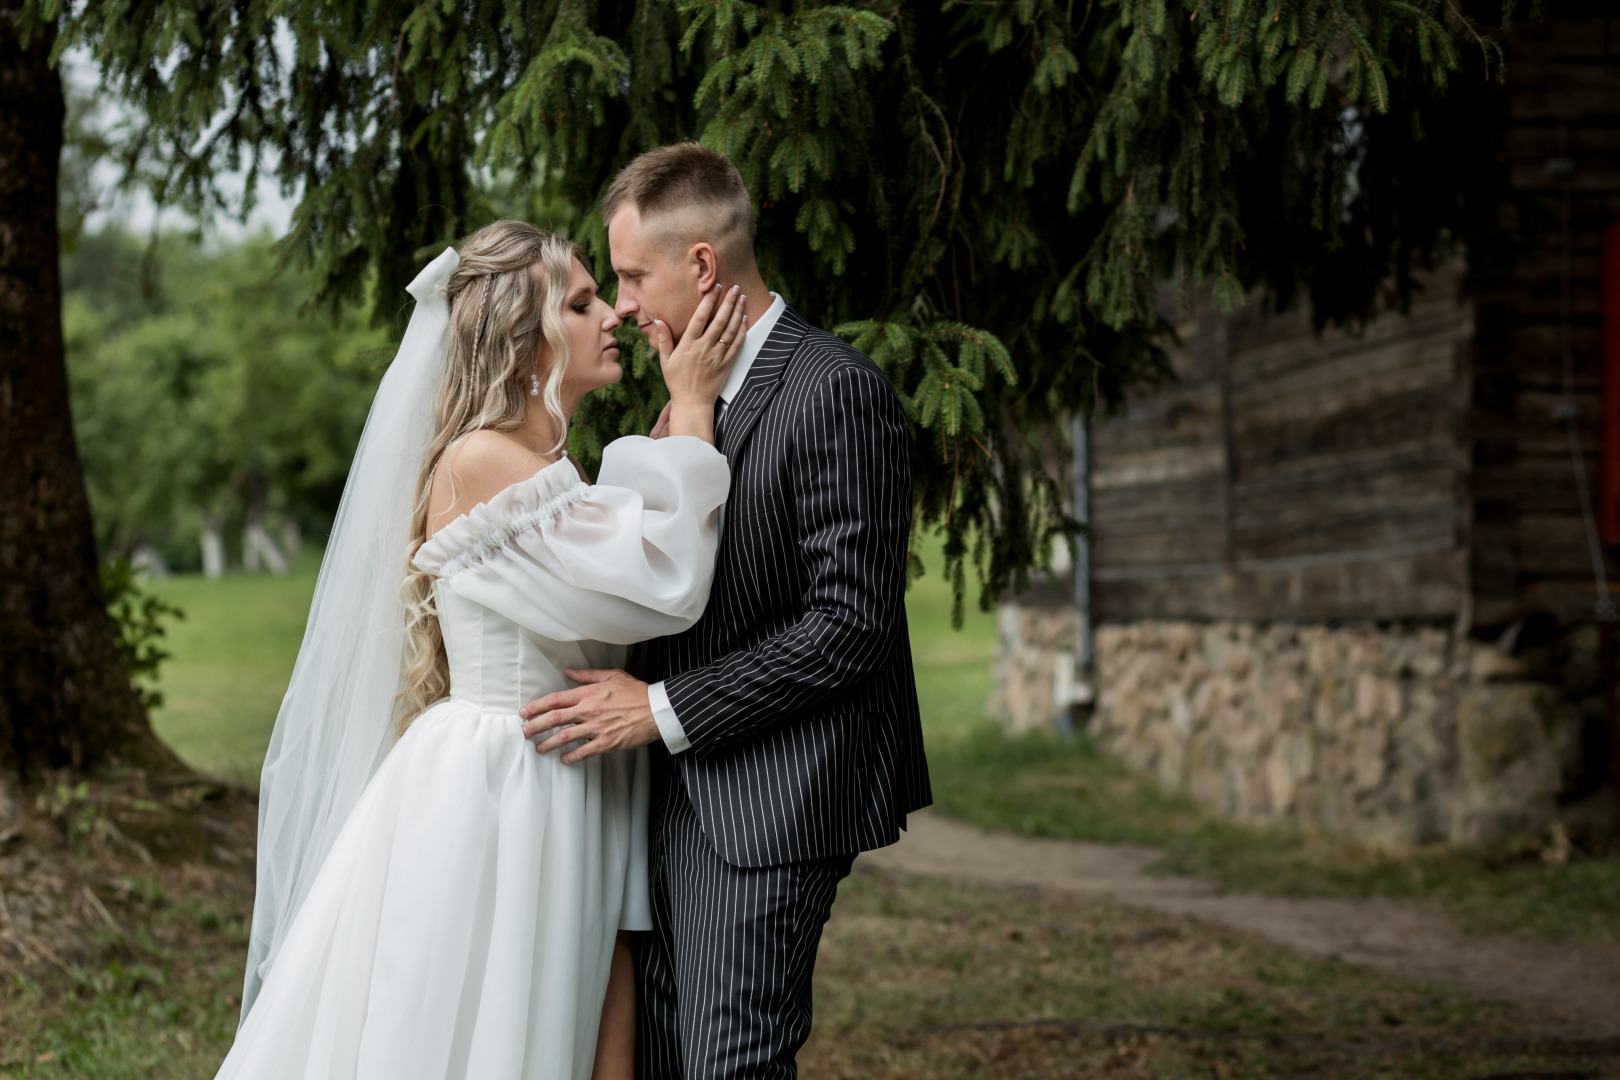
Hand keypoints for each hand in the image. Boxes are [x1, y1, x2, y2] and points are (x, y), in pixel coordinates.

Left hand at [518, 668, 660, 764]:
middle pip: (554, 719)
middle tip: (524, 732)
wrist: (657, 710)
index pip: (555, 699)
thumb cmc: (637, 692)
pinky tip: (563, 759)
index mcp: (588, 694)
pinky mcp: (606, 743)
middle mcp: (588, 711)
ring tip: (538, 748)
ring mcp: (596, 729)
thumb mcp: (612, 676)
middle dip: (535, 726)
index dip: (537, 706)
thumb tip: (568, 671)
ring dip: (548, 744)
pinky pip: (583, 752)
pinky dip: (571, 757)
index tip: (525, 712)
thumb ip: (588, 675)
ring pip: (564, 737)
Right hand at [651, 284, 746, 438]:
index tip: (715, 287)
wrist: (693, 404)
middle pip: (719, 320)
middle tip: (734, 287)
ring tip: (742, 298)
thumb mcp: (665, 361)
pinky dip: (742, 331)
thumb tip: (658, 320)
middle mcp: (704, 348)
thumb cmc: (677, 382)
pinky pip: (737, 345)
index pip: (700, 318)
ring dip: (737, 312)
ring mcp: (717, 356)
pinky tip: (744, 319)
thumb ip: (664, 340)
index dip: (708, 301)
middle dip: (728, 302)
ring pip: (730, 330)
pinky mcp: (726, 364)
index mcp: (688, 345)